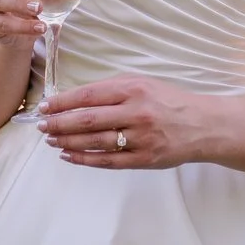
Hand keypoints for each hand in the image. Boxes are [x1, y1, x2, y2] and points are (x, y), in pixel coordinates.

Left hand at [39, 76, 217, 170]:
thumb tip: (75, 98)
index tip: (44, 107)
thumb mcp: (144, 83)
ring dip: (68, 141)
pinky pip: (107, 161)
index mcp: (133, 89)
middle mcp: (136, 113)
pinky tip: (68, 155)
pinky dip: (84, 158)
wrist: (203, 125)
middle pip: (87, 120)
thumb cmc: (168, 101)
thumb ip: (113, 89)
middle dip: (58, 123)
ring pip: (94, 141)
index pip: (88, 96)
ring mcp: (140, 138)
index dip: (62, 102)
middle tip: (41, 126)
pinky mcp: (144, 159)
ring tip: (51, 140)